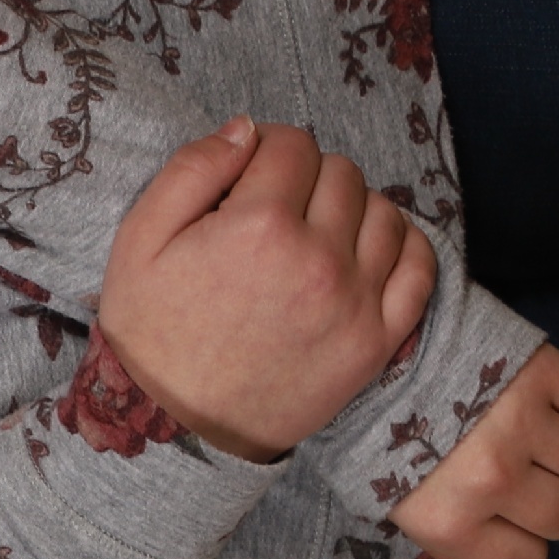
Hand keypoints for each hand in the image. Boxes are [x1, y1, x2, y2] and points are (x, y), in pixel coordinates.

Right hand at [97, 118, 438, 461]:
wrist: (178, 430)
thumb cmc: (152, 334)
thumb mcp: (138, 241)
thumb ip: (191, 170)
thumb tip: (247, 129)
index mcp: (258, 224)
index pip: (291, 144)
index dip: (266, 150)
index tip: (250, 176)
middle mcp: (319, 257)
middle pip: (341, 173)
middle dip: (307, 178)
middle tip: (276, 210)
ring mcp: (357, 300)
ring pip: (384, 212)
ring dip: (353, 209)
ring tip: (317, 234)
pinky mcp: (378, 340)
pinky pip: (420, 267)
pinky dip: (402, 246)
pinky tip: (367, 251)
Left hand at [389, 343, 558, 558]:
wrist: (373, 355)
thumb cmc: (383, 437)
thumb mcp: (401, 507)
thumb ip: (454, 556)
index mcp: (452, 518)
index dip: (520, 542)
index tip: (504, 518)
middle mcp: (491, 478)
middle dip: (548, 499)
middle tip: (519, 473)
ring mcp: (520, 423)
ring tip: (525, 433)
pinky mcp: (541, 372)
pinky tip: (543, 399)